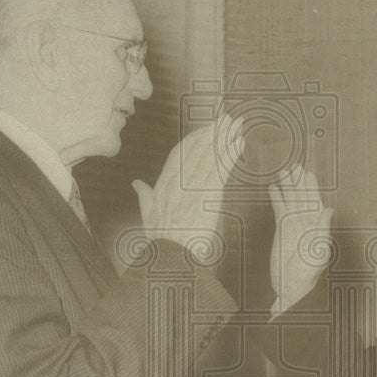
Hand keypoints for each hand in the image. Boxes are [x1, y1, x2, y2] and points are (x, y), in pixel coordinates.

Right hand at [132, 112, 244, 258]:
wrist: (172, 258)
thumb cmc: (161, 241)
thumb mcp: (147, 215)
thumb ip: (144, 196)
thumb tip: (136, 182)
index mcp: (164, 184)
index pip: (178, 154)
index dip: (193, 139)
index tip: (205, 129)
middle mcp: (178, 182)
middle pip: (196, 150)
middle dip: (212, 132)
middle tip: (226, 119)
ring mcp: (193, 188)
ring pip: (210, 156)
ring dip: (225, 138)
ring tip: (237, 124)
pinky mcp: (208, 196)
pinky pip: (221, 170)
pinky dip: (231, 154)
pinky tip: (240, 143)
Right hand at [268, 164, 333, 313]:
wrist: (290, 287)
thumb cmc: (307, 274)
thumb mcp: (317, 252)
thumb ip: (322, 230)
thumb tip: (329, 209)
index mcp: (317, 225)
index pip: (314, 201)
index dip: (311, 187)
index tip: (307, 172)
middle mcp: (306, 221)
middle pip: (301, 196)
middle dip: (298, 181)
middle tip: (294, 165)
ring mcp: (293, 224)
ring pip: (290, 199)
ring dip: (286, 186)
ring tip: (282, 171)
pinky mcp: (282, 229)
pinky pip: (279, 208)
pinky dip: (276, 197)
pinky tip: (273, 187)